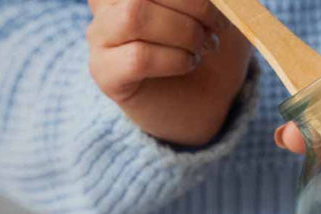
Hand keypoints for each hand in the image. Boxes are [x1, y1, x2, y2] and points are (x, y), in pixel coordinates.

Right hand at [88, 0, 253, 146]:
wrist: (205, 97)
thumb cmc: (208, 42)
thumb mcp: (219, 8)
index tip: (220, 2)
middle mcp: (107, 2)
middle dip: (192, 4)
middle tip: (216, 25)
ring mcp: (101, 36)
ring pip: (133, 17)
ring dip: (182, 31)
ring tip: (203, 46)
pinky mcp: (105, 72)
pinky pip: (138, 58)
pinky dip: (174, 59)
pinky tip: (189, 63)